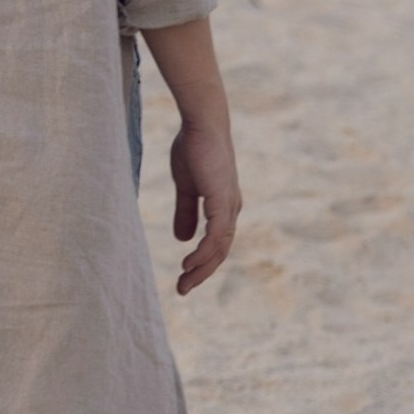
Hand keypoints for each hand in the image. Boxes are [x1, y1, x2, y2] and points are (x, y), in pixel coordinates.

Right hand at [169, 118, 239, 292]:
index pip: (216, 243)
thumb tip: (183, 240)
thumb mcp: (186, 186)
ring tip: (184, 282)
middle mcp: (230, 210)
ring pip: (219, 248)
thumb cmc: (194, 148)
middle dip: (202, 272)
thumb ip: (185, 212)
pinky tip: (189, 262)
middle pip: (220, 251)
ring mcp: (228, 206)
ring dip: (202, 268)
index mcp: (223, 206)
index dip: (201, 262)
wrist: (202, 123)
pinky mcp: (222, 200)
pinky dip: (203, 252)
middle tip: (183, 289)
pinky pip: (215, 235)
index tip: (183, 277)